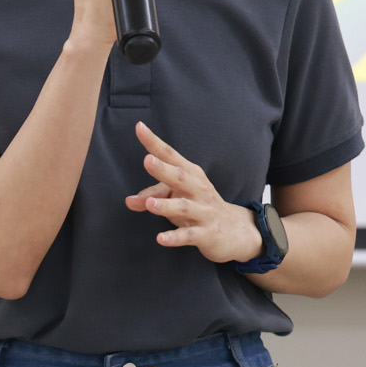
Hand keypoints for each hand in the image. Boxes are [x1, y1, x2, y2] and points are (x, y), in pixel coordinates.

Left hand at [124, 121, 262, 263]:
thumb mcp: (178, 198)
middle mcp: (198, 189)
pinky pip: (189, 235)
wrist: (237, 231)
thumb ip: (153, 196)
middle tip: (147, 160)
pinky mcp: (207, 233)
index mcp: (191, 174)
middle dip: (163, 169)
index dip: (155, 142)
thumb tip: (128, 201)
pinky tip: (161, 239)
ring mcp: (204, 212)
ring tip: (150, 204)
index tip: (139, 127)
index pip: (170, 155)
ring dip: (167, 205)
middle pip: (180, 177)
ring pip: (184, 207)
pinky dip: (175, 237)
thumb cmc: (200, 207)